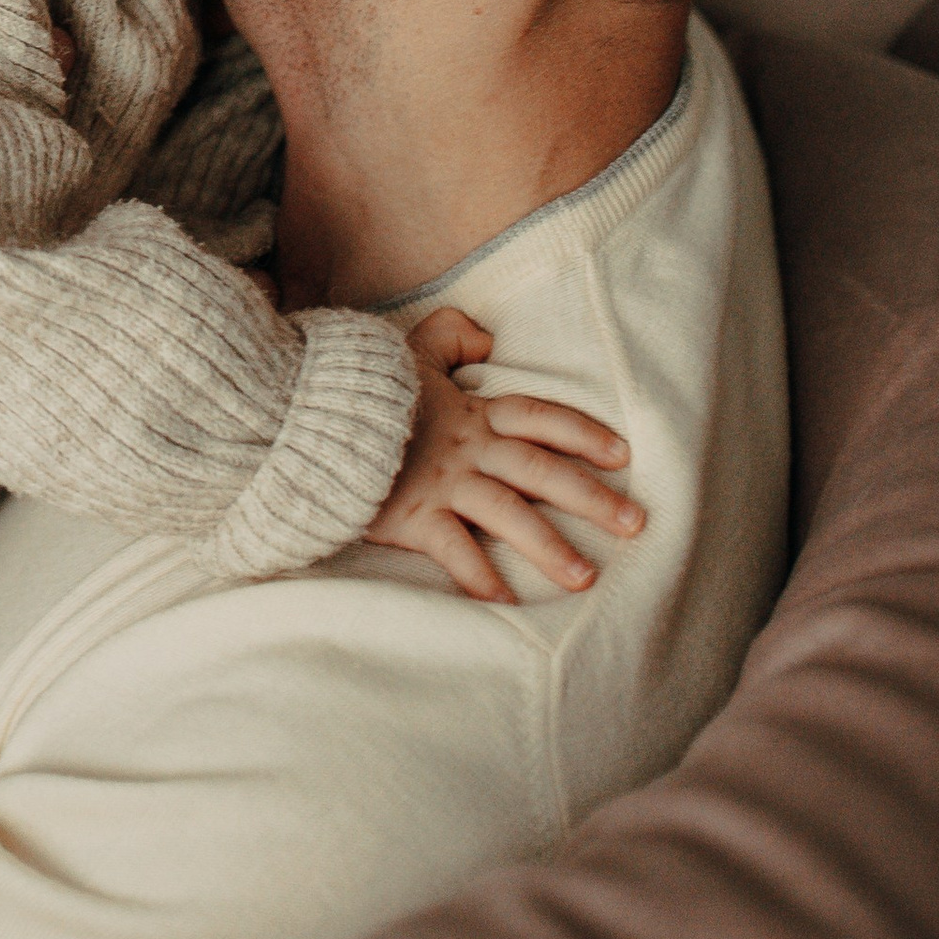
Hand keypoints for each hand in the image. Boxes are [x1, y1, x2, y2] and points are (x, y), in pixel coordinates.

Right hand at [369, 311, 644, 600]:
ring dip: (548, 547)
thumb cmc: (354, 387)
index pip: (536, 416)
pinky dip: (478, 575)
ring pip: (508, 514)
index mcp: (468, 413)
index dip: (581, 432)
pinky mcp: (409, 515)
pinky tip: (505, 601)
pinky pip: (453, 549)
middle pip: (539, 470)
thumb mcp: (405, 349)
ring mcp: (440, 484)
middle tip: (637, 523)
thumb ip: (448, 338)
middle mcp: (465, 449)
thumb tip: (487, 337)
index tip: (623, 455)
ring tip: (585, 576)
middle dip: (591, 497)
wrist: (301, 413)